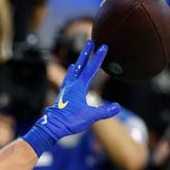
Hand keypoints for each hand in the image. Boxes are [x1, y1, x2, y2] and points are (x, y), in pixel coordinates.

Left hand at [23, 40, 120, 154]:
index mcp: (78, 87)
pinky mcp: (62, 96)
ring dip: (77, 65)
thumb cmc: (70, 121)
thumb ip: (104, 111)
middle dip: (85, 54)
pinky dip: (70, 76)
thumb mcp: (90, 116)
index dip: (98, 58)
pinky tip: (69, 78)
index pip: (90, 69)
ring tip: (77, 61)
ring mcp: (65, 90)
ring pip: (72, 74)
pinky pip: (67, 82)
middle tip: (89, 42)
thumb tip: (118, 107)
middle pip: (79, 66)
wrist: (52, 127)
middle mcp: (70, 85)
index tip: (103, 46)